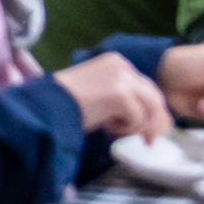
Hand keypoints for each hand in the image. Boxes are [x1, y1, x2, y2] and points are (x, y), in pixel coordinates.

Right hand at [53, 49, 172, 143]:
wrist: (47, 104)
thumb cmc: (69, 104)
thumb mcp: (102, 94)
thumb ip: (126, 99)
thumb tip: (155, 120)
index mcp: (116, 62)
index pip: (147, 88)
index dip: (152, 112)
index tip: (150, 132)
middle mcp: (122, 66)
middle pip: (155, 97)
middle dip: (155, 122)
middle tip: (148, 141)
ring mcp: (121, 78)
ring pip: (150, 109)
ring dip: (136, 126)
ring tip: (116, 131)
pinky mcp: (120, 93)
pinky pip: (138, 118)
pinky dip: (125, 128)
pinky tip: (107, 127)